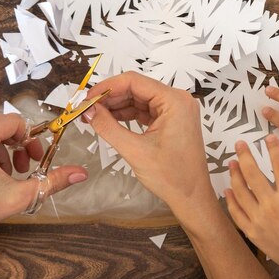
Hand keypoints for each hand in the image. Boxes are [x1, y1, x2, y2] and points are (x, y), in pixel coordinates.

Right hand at [83, 72, 214, 217]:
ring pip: (139, 99)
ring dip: (117, 106)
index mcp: (175, 101)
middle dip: (110, 97)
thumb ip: (108, 127)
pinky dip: (128, 114)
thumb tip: (88, 110)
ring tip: (94, 115)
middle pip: (136, 88)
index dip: (107, 87)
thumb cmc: (172, 176)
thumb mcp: (135, 150)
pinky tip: (110, 120)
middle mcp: (178, 100)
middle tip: (86, 108)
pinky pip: (146, 110)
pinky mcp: (172, 120)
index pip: (134, 81)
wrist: (191, 196)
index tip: (86, 97)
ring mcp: (176, 110)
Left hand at [225, 135, 278, 278]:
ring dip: (235, 174)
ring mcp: (259, 219)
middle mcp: (272, 206)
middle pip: (254, 174)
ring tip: (232, 162)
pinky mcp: (252, 231)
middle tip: (240, 144)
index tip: (268, 138)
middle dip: (246, 155)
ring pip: (241, 191)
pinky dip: (231, 199)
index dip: (274, 149)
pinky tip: (228, 188)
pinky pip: (237, 212)